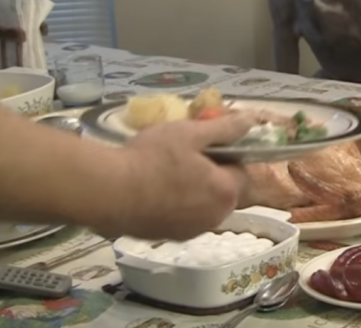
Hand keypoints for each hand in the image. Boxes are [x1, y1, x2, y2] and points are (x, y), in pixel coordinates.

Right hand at [97, 113, 255, 239]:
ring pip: (202, 204)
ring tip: (164, 171)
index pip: (240, 169)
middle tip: (182, 155)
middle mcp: (216, 217)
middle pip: (222, 189)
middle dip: (209, 172)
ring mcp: (192, 231)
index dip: (225, 154)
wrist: (108, 192)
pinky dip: (175, 204)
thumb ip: (225, 128)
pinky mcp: (170, 238)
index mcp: (227, 192)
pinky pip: (182, 216)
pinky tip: (153, 190)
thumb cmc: (152, 158)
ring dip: (192, 189)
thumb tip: (251, 121)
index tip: (203, 144)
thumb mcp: (190, 133)